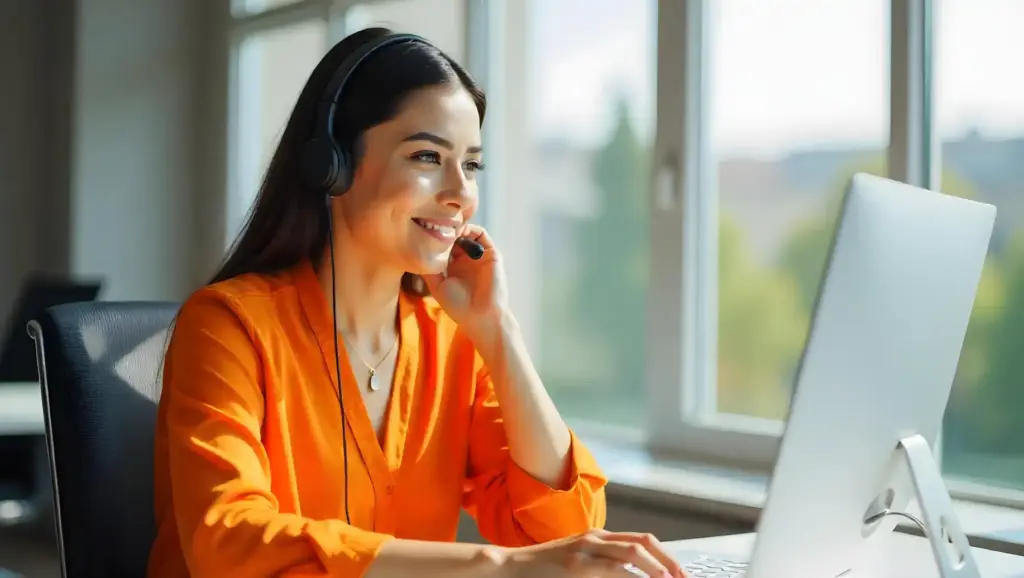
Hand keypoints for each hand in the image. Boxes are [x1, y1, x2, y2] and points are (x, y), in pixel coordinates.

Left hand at [421, 224, 509, 335]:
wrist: (481, 316)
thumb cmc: (458, 306)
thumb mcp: (437, 286)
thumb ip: (427, 269)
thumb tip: (414, 251)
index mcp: (452, 266)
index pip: (442, 244)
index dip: (434, 237)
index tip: (422, 231)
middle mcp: (465, 258)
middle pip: (454, 235)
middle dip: (444, 228)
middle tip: (433, 224)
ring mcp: (478, 255)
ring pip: (466, 231)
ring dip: (456, 227)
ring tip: (445, 228)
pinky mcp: (491, 253)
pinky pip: (481, 234)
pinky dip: (470, 229)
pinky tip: (458, 232)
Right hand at [503, 530, 686, 577]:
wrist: (511, 568)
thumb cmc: (545, 570)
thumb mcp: (578, 561)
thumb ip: (604, 565)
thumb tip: (634, 576)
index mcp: (598, 537)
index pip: (642, 540)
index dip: (666, 556)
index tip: (680, 574)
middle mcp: (595, 539)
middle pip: (642, 543)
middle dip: (668, 561)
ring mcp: (585, 551)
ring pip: (631, 554)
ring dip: (655, 569)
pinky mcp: (576, 566)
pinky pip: (612, 570)